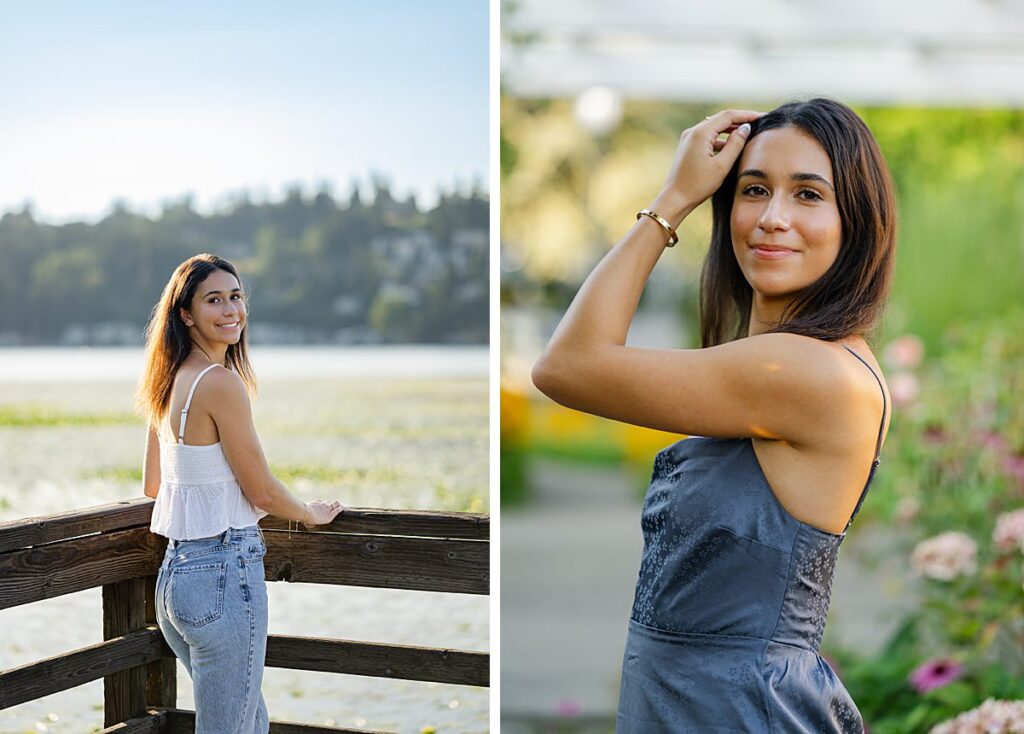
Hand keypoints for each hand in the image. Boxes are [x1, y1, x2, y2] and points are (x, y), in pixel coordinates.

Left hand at [301, 500, 344, 527]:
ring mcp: (323, 504)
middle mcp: (327, 509)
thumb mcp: (314, 525)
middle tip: (338, 505)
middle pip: (336, 503)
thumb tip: (312, 525)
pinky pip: (322, 501)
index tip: (342, 508)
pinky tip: (320, 504)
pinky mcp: (317, 502)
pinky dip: (322, 503)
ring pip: (329, 501)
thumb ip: (317, 522)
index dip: (341, 508)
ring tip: (329, 505)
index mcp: (329, 517)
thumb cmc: (310, 520)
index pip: (338, 510)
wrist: (305, 512)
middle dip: (338, 504)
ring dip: (330, 503)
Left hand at [653, 109, 764, 225]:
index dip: (746, 115)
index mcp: (700, 133)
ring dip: (730, 129)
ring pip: (714, 128)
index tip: (762, 117)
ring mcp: (688, 139)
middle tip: (758, 122)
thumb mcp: (722, 166)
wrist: (674, 199)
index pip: (728, 116)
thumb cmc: (698, 185)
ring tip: (747, 133)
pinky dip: (720, 139)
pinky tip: (731, 146)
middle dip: (739, 120)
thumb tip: (745, 128)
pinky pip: (707, 137)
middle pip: (720, 119)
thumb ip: (735, 144)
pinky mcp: (687, 147)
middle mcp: (692, 132)